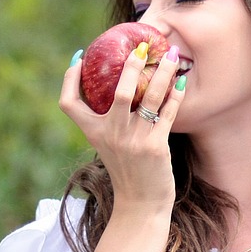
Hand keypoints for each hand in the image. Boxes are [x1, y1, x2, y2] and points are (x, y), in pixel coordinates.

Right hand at [59, 44, 186, 212]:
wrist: (141, 204)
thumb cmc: (126, 171)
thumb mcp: (108, 146)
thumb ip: (110, 121)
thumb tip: (121, 87)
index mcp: (93, 132)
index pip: (68, 103)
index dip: (69, 78)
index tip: (78, 56)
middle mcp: (111, 134)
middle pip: (117, 92)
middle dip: (131, 65)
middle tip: (142, 47)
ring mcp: (134, 141)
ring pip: (149, 97)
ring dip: (163, 73)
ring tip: (174, 54)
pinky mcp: (156, 147)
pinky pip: (167, 113)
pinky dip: (175, 95)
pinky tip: (181, 82)